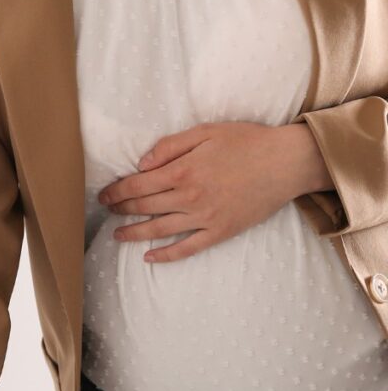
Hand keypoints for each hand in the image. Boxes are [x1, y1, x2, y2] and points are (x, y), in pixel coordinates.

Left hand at [96, 121, 318, 263]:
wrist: (286, 162)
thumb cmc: (246, 141)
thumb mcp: (205, 131)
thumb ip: (170, 146)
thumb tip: (141, 163)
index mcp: (182, 171)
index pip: (137, 185)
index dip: (116, 191)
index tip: (103, 195)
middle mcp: (189, 197)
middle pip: (144, 207)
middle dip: (120, 209)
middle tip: (106, 210)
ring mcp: (205, 218)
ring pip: (160, 230)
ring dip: (134, 233)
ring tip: (118, 235)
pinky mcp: (221, 231)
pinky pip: (188, 248)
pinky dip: (167, 255)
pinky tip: (149, 258)